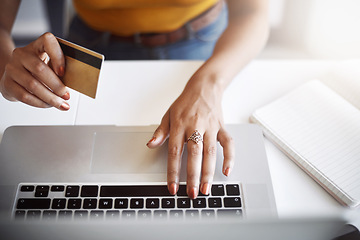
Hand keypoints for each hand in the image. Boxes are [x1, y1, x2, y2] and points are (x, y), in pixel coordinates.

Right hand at [0, 32, 69, 109]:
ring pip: (32, 85)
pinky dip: (39, 103)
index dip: (57, 56)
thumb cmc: (36, 72)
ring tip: (60, 104)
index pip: (47, 41)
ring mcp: (12, 68)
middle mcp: (21, 55)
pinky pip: (24, 96)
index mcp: (35, 47)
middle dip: (56, 85)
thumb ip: (58, 71)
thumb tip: (68, 88)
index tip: (64, 72)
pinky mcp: (7, 83)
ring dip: (50, 98)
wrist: (14, 78)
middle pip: (39, 68)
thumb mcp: (48, 65)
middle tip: (66, 96)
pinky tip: (48, 105)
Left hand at [147, 75, 234, 198]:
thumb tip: (151, 144)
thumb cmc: (185, 103)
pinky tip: (227, 171)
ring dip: (209, 172)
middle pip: (194, 154)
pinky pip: (228, 143)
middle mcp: (195, 126)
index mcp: (179, 125)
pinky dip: (230, 157)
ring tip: (206, 189)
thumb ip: (160, 131)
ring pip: (210, 152)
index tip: (173, 187)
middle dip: (193, 176)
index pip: (175, 152)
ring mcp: (210, 127)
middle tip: (192, 193)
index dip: (173, 171)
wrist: (204, 87)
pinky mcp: (221, 127)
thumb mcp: (168, 114)